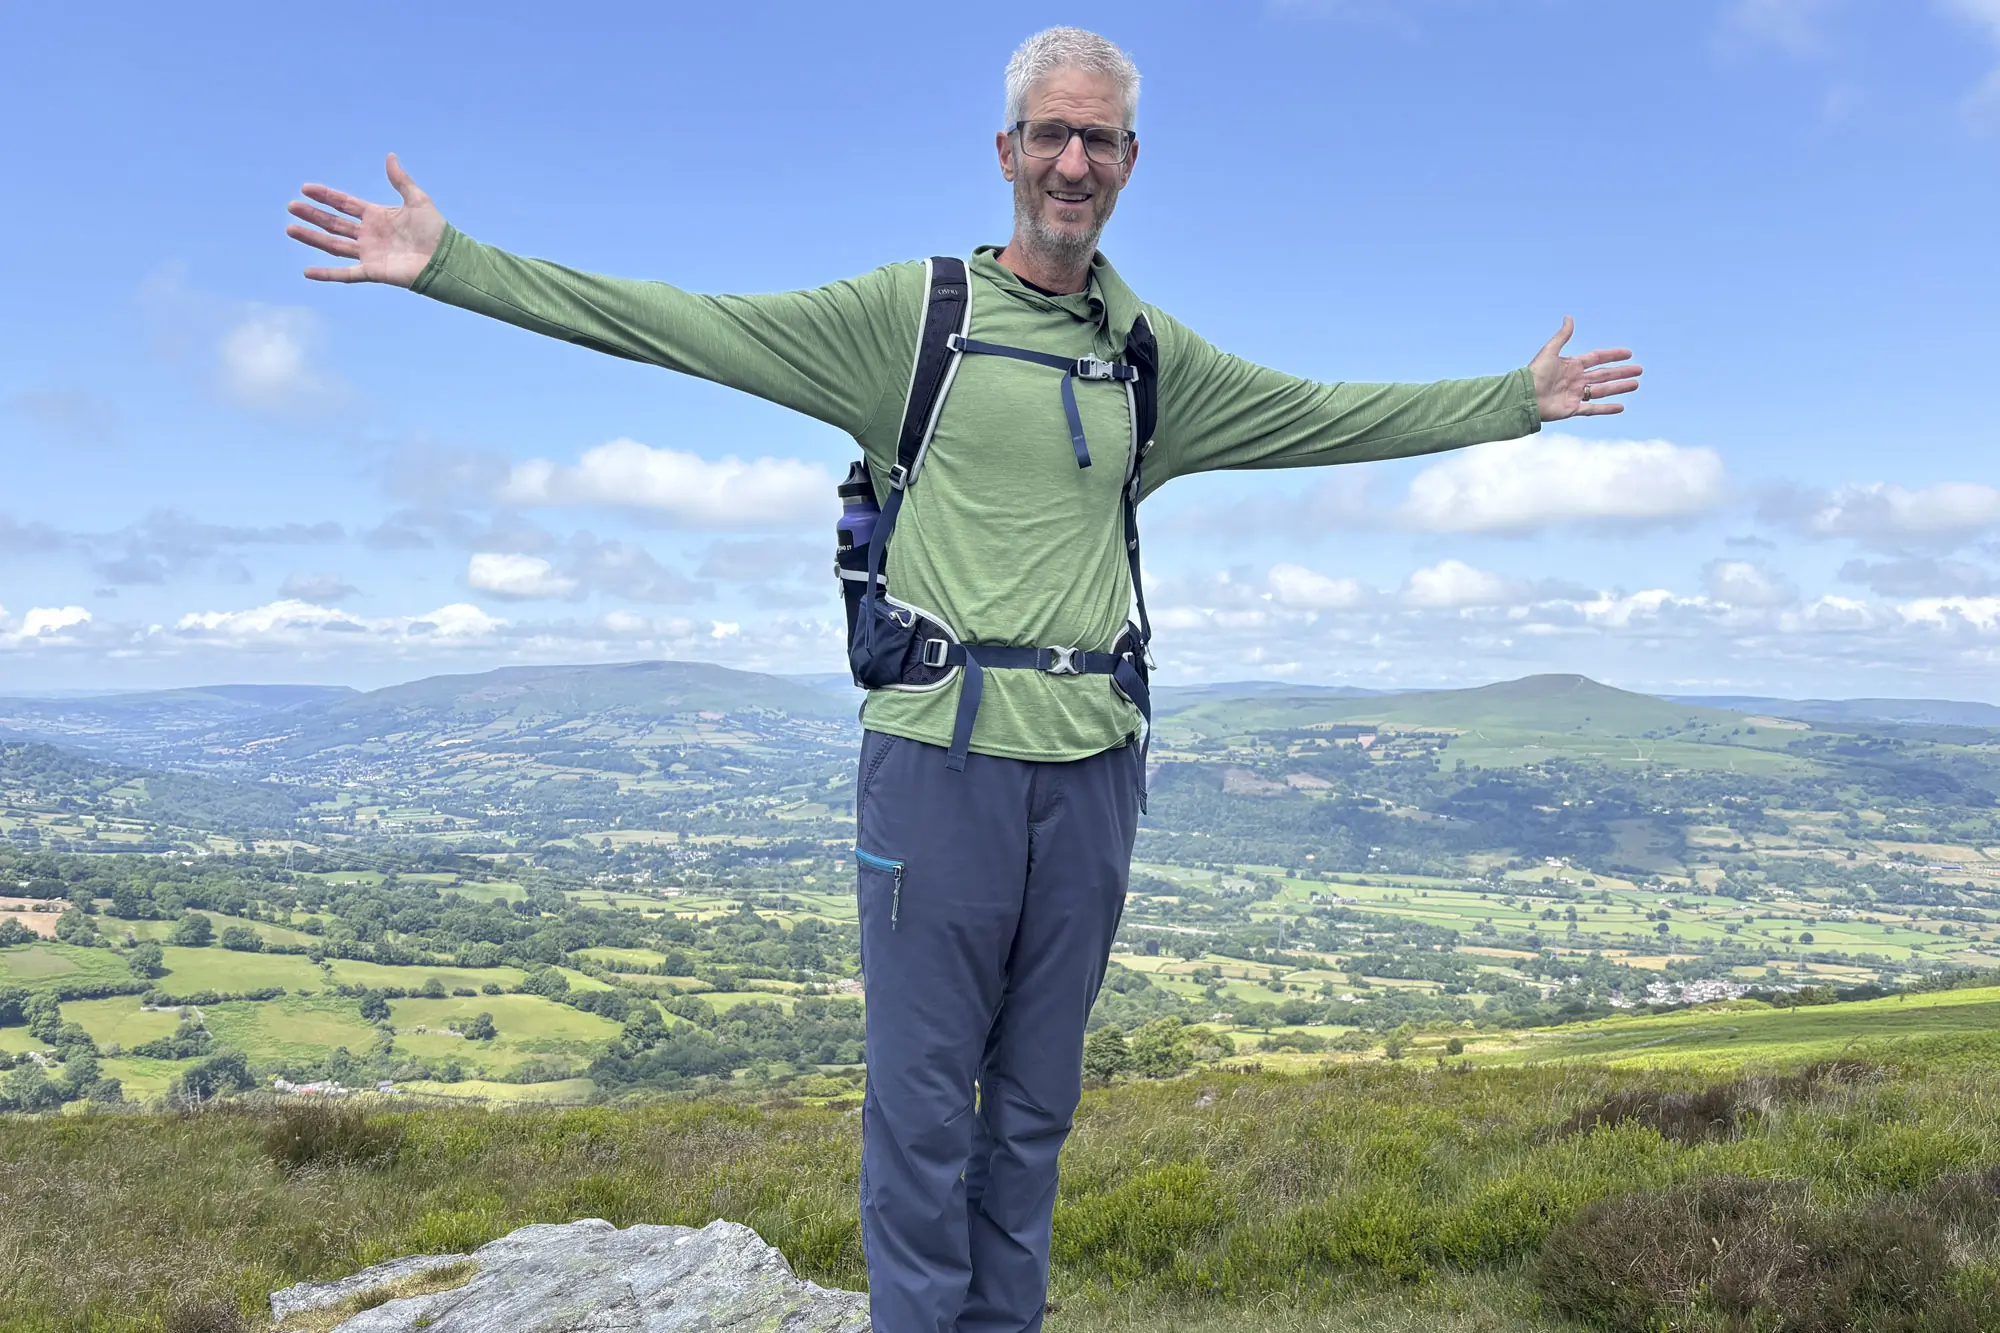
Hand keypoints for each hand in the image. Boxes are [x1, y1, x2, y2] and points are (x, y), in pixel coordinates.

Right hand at [285, 153, 445, 286]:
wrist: (446, 257)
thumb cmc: (435, 230)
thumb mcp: (417, 199)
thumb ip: (400, 180)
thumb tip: (390, 156)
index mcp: (376, 216)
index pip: (344, 204)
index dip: (326, 196)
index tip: (306, 188)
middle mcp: (368, 235)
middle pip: (334, 223)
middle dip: (313, 215)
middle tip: (292, 206)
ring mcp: (369, 254)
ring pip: (333, 245)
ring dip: (312, 238)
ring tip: (291, 228)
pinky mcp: (372, 271)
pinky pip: (345, 274)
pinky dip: (327, 274)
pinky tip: (307, 272)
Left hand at [1530, 318, 1641, 419]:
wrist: (1524, 396)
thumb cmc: (1534, 373)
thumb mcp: (1550, 351)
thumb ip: (1562, 336)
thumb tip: (1569, 317)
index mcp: (1572, 365)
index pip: (1597, 358)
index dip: (1612, 355)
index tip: (1628, 353)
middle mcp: (1576, 380)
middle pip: (1604, 375)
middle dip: (1622, 372)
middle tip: (1639, 370)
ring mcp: (1575, 395)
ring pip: (1603, 391)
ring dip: (1619, 388)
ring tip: (1636, 385)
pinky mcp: (1572, 409)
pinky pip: (1593, 409)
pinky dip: (1607, 409)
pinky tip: (1621, 406)